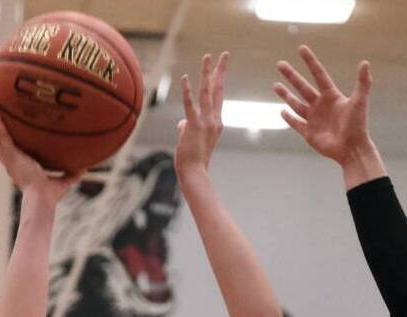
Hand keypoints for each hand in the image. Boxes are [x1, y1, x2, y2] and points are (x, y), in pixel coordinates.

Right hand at [0, 104, 81, 201]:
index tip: (1, 130)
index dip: (2, 140)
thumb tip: (84, 168)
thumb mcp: (61, 182)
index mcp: (18, 167)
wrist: (42, 199)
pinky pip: (2, 135)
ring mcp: (8, 158)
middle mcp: (10, 162)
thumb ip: (70, 174)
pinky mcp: (11, 155)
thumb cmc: (49, 196)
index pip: (7, 150)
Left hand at [175, 52, 227, 173]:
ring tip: (207, 57)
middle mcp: (215, 119)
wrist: (194, 172)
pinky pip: (191, 105)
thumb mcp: (190, 139)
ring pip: (207, 93)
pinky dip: (188, 91)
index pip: (218, 96)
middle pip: (218, 90)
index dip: (219, 79)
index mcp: (216, 122)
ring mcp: (206, 122)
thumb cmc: (192, 159)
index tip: (221, 65)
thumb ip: (187, 127)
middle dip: (220, 70)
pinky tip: (186, 78)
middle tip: (224, 54)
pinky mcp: (195, 126)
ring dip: (207, 74)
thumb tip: (182, 123)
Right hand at [274, 45, 372, 165]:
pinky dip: (289, 118)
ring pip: (296, 104)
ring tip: (275, 85)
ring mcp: (314, 119)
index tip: (301, 48)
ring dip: (286, 95)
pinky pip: (296, 123)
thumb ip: (362, 83)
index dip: (310, 61)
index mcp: (332, 96)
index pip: (318, 75)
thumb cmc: (357, 125)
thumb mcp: (359, 102)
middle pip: (303, 87)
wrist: (352, 149)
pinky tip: (282, 111)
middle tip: (280, 64)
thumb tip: (365, 62)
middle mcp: (321, 106)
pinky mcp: (309, 133)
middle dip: (291, 76)